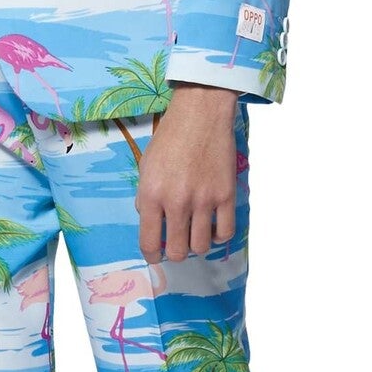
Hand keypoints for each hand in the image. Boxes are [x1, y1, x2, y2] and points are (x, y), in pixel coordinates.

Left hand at [136, 82, 239, 261]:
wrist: (200, 114)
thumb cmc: (170, 138)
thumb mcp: (146, 166)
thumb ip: (145, 197)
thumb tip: (149, 221)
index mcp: (151, 195)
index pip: (149, 242)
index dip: (151, 256)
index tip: (155, 257)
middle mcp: (176, 202)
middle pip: (177, 251)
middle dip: (175, 253)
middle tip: (177, 245)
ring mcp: (204, 200)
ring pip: (201, 246)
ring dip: (197, 245)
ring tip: (195, 233)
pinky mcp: (226, 195)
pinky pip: (226, 232)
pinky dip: (219, 235)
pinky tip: (214, 226)